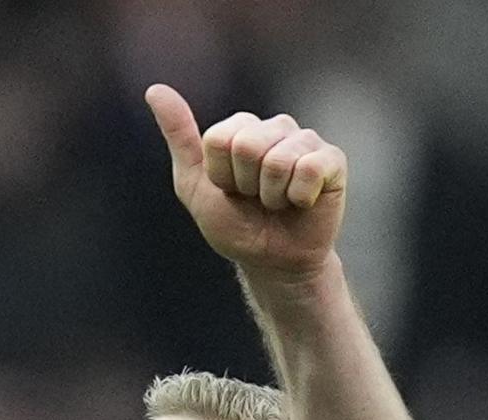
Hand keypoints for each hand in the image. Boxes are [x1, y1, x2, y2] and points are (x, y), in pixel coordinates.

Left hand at [145, 84, 346, 281]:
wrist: (272, 261)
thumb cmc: (235, 224)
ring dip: (272, 196)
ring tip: (278, 203)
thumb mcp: (194, 184)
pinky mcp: (332, 160)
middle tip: (255, 199)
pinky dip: (299, 197)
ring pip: (278, 160)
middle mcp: (274, 126)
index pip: (219, 139)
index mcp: (240, 127)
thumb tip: (155, 89)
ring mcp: (305, 140)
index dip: (220, 176)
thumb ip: (179, 136)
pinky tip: (302, 202)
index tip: (229, 191)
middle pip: (247, 145)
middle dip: (246, 185)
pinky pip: (310, 169)